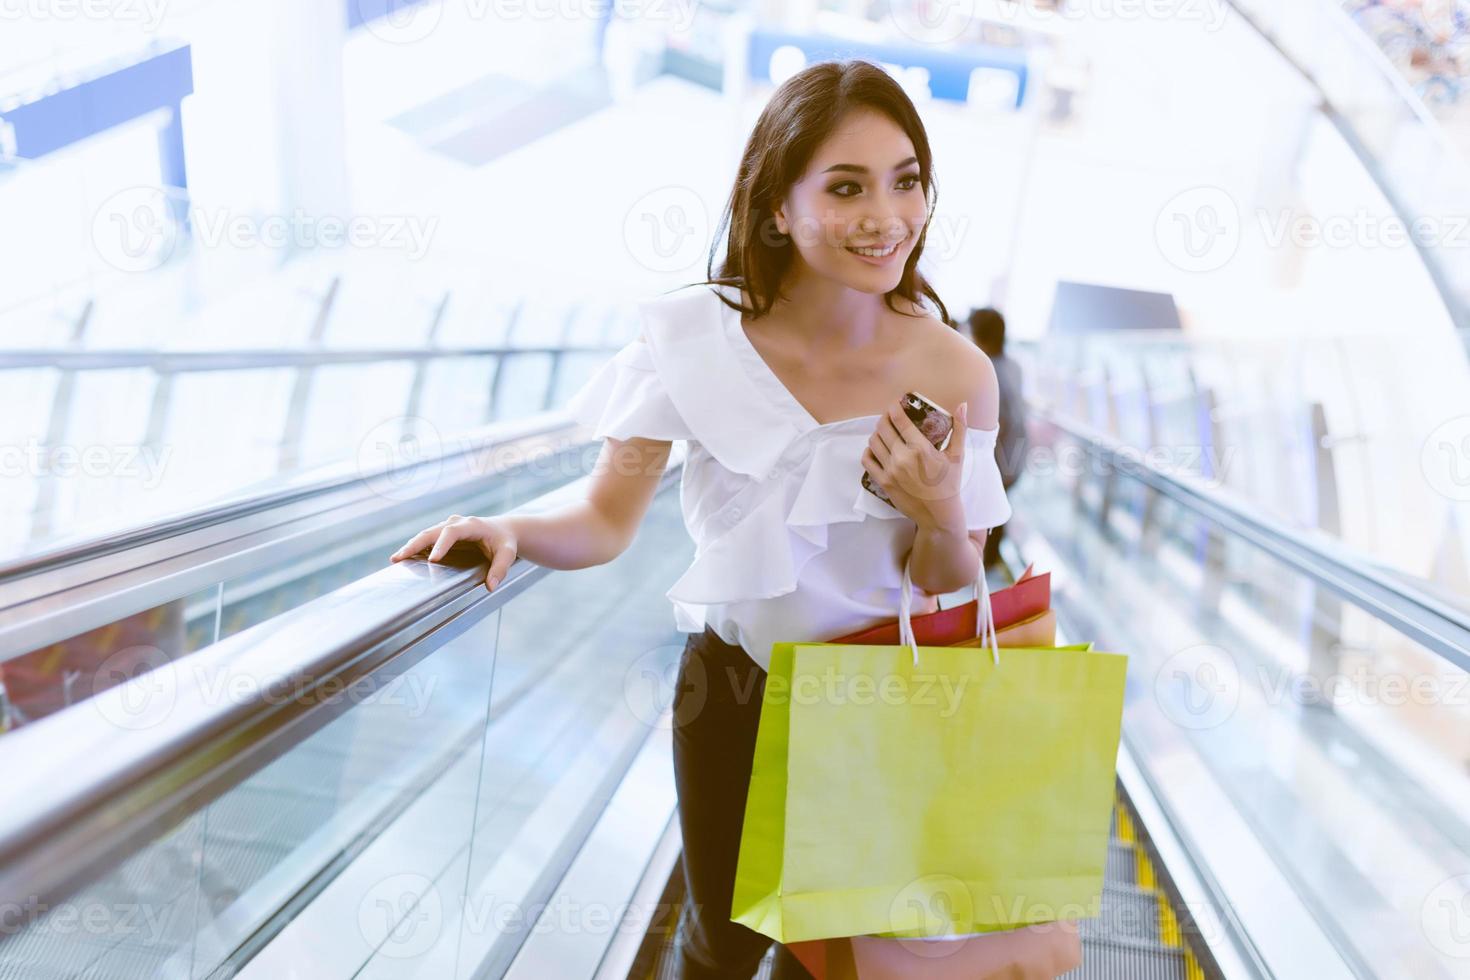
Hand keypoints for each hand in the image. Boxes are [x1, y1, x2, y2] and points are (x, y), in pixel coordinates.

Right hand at [389, 514, 518, 592]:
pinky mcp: (443, 535)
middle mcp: (456, 523)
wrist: (503, 530)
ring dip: (410, 546)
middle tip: (400, 558)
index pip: (452, 532)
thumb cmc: (505, 542)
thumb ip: (500, 568)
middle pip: (431, 532)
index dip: (441, 545)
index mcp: (471, 525)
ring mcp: (447, 527)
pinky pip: (426, 540)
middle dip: (415, 545)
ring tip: (395, 560)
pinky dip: (415, 549)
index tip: (432, 560)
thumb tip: (491, 586)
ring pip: (425, 535)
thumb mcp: (508, 554)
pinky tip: (403, 560)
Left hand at [861, 399, 967, 530]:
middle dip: (885, 417)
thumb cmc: (949, 484)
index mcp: (920, 448)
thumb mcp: (957, 455)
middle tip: (890, 416)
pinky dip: (869, 451)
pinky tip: (876, 448)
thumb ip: (959, 428)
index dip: (894, 407)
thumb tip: (962, 405)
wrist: (939, 515)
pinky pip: (867, 460)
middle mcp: (902, 457)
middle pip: (882, 427)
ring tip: (885, 431)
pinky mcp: (883, 482)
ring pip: (873, 441)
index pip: (899, 419)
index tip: (896, 403)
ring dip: (877, 432)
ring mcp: (890, 470)